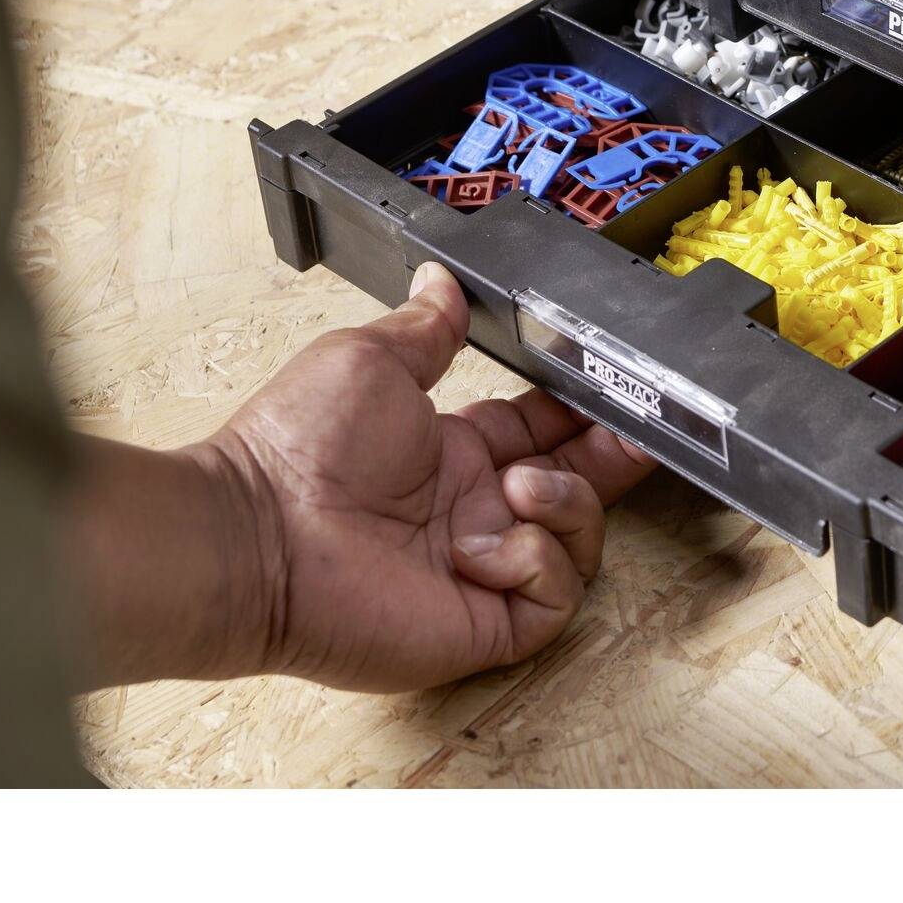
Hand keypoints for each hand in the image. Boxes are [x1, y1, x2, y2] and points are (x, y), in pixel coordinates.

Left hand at [204, 262, 656, 690]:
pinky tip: (488, 546)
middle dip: (616, 458)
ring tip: (517, 487)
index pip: (545, 431)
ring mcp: (484, 571)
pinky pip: (555, 596)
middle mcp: (476, 511)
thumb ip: (426, 327)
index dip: (584, 413)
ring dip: (565, 503)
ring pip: (579, 540)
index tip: (617, 388)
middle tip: (643, 432)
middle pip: (579, 487)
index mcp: (454, 453)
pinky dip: (537, 561)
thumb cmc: (297, 449)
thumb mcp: (371, 361)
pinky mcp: (484, 623)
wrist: (258, 536)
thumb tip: (441, 279)